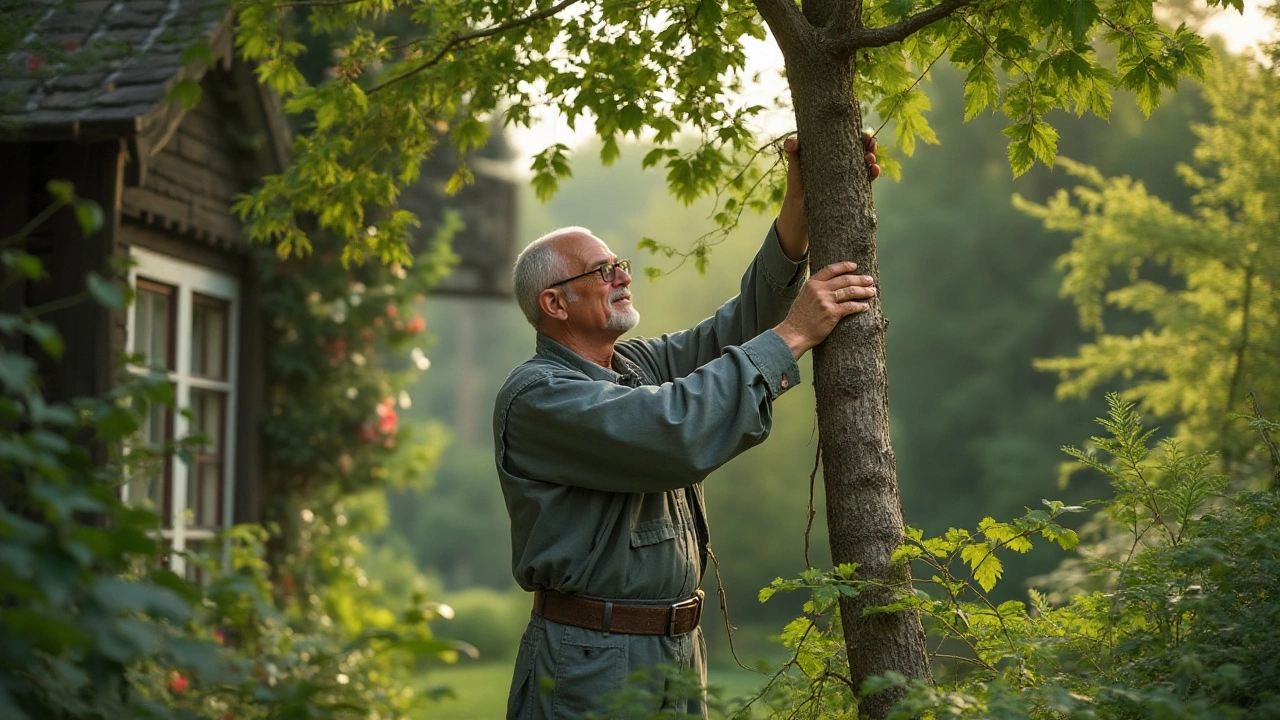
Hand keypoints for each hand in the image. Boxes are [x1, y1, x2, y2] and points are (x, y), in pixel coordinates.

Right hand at [773, 262, 876, 357]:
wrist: (794, 333)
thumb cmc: (799, 318)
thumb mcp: (804, 297)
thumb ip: (816, 290)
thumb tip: (832, 286)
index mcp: (812, 283)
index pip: (831, 269)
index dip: (845, 266)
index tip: (855, 266)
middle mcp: (819, 289)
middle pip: (845, 280)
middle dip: (860, 279)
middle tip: (870, 280)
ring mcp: (825, 301)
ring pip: (850, 291)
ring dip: (864, 291)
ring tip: (872, 292)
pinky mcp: (832, 313)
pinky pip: (850, 306)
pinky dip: (860, 306)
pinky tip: (865, 306)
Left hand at [775, 131, 880, 260]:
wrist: (800, 204)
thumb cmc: (797, 180)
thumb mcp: (794, 163)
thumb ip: (792, 151)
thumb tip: (791, 143)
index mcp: (832, 149)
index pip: (848, 137)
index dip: (858, 132)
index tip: (862, 132)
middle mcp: (843, 159)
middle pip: (861, 147)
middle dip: (869, 144)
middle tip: (870, 144)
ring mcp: (848, 173)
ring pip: (866, 162)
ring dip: (872, 158)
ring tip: (870, 159)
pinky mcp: (852, 186)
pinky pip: (866, 178)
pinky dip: (873, 173)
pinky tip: (874, 170)